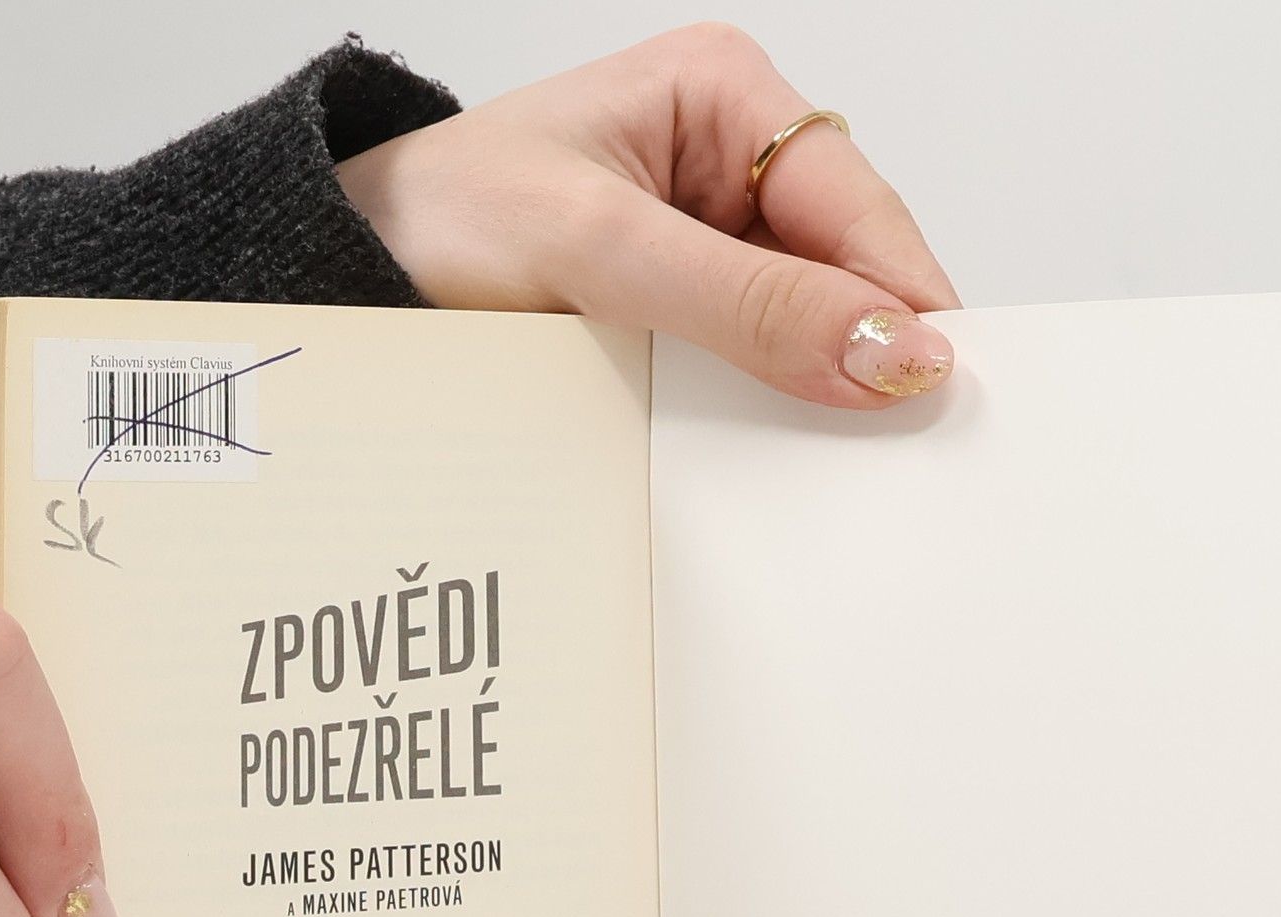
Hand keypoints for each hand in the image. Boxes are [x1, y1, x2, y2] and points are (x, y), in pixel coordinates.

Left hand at [338, 24, 958, 408]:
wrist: (344, 278)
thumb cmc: (439, 222)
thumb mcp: (601, 252)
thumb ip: (748, 304)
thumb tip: (890, 348)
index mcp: (722, 96)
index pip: (856, 203)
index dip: (903, 296)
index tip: (936, 386)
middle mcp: (726, 165)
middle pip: (845, 270)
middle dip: (860, 349)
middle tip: (886, 443)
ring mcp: (704, 247)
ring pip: (803, 329)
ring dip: (806, 391)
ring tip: (814, 456)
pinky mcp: (676, 318)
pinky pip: (748, 371)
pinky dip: (755, 416)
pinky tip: (751, 451)